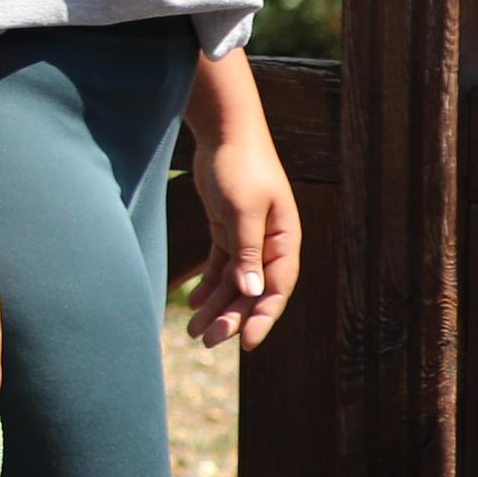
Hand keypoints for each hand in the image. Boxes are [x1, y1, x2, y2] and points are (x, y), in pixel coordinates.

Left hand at [188, 127, 298, 348]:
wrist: (226, 132)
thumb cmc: (240, 166)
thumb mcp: (243, 209)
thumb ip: (247, 251)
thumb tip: (253, 293)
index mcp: (284, 240)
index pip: (276, 288)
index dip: (262, 317)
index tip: (245, 343)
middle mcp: (269, 244)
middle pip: (252, 290)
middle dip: (231, 318)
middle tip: (206, 341)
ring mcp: (248, 238)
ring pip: (235, 282)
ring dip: (216, 307)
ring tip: (194, 331)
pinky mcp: (228, 230)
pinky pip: (221, 266)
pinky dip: (208, 285)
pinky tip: (193, 304)